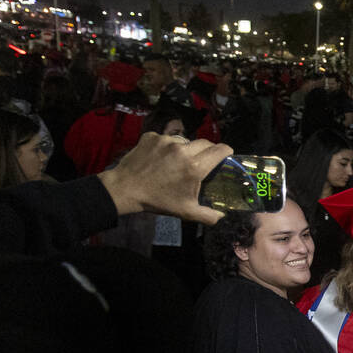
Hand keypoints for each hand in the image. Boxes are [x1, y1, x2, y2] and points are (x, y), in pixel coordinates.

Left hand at [97, 132, 232, 225]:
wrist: (125, 189)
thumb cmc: (158, 201)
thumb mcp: (187, 212)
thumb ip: (209, 216)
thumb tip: (223, 215)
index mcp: (194, 167)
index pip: (219, 150)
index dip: (227, 151)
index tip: (227, 154)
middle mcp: (182, 149)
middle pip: (205, 142)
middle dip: (209, 150)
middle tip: (205, 160)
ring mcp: (165, 140)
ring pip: (185, 140)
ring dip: (187, 149)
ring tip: (178, 161)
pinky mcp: (152, 136)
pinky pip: (167, 138)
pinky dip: (168, 146)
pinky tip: (162, 157)